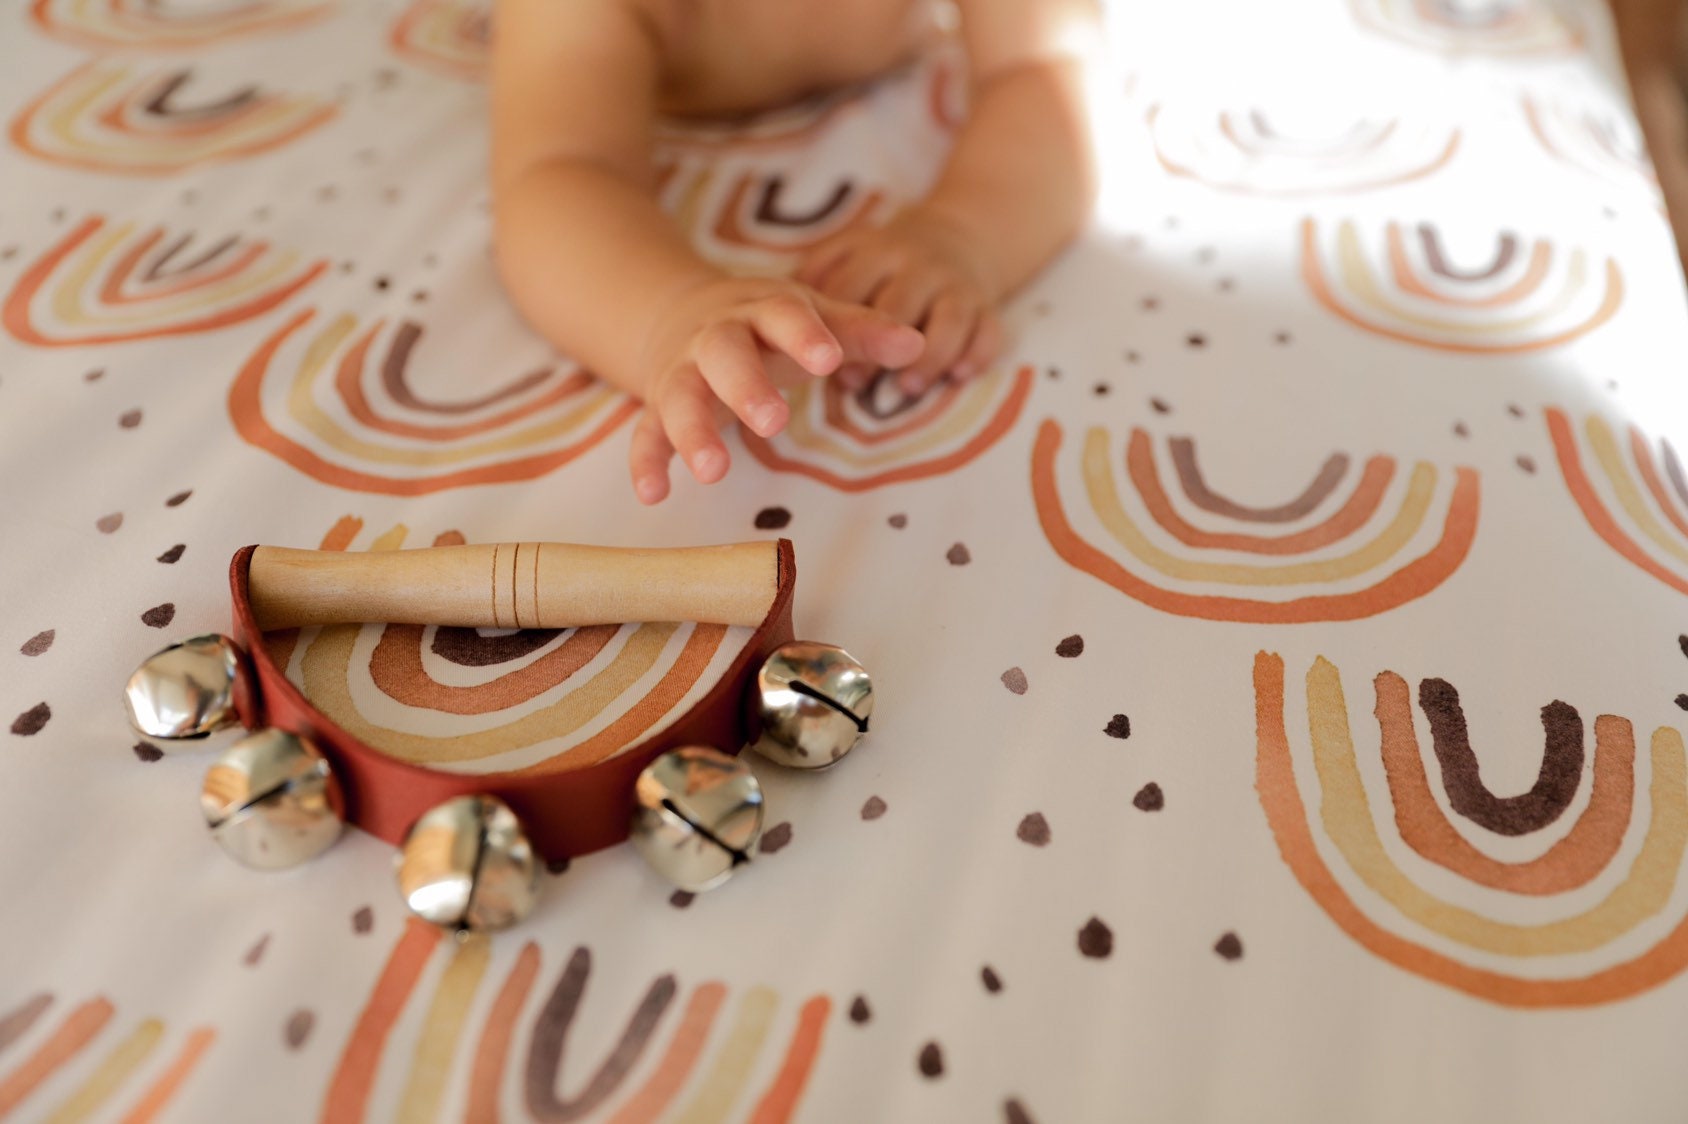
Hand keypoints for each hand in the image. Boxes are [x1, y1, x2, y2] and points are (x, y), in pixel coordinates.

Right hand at [630, 276, 924, 503]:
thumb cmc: (767, 326)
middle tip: (772, 421)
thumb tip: (916, 344)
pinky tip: (653, 494)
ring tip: (713, 473)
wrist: (682, 313)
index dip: (804, 335)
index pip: (784, 315)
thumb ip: (861, 332)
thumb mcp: (812, 319)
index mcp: (762, 312)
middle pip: (725, 354)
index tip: (829, 358)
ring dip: (693, 432)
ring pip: (680, 396)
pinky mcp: (658, 407)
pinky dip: (645, 462)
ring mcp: (683, 372)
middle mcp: (716, 338)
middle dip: (746, 386)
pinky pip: (645, 433)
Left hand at [796, 208, 1003, 395]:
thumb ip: (815, 280)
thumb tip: (770, 320)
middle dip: (875, 347)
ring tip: (906, 389)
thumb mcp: (850, 254)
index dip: (833, 326)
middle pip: (898, 304)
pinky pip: (988, 328)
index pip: (851, 287)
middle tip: (852, 385)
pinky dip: (977, 353)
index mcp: (877, 251)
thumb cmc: (888, 262)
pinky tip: (958, 377)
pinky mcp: (987, 303)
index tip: (818, 362)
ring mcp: (956, 283)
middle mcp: (917, 263)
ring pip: (948, 317)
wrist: (963, 233)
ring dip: (929, 355)